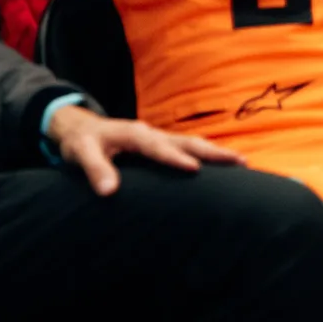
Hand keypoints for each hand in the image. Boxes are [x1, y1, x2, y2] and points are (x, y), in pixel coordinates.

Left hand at [44, 103, 236, 194]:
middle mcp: (149, 132)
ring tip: (242, 163)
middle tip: (239, 161)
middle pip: (183, 140)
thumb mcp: (81, 153)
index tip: (193, 169)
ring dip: (214, 153)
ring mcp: (157, 138)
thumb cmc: (82, 143)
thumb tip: (109, 192)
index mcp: (131, 133)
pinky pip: (187, 149)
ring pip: (190, 143)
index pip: (155, 145)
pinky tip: (223, 168)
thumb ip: (95, 169)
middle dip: (210, 151)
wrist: (80, 130)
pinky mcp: (160, 147)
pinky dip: (206, 156)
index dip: (172, 157)